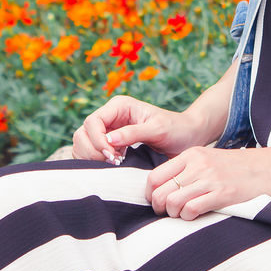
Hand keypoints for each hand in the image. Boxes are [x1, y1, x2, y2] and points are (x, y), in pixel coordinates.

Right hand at [71, 95, 210, 162]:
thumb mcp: (157, 129)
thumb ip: (133, 133)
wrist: (187, 137)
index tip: (113, 156)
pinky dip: (96, 161)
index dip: (97, 140)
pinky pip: (91, 153)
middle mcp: (110, 116)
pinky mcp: (110, 144)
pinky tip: (114, 165)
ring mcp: (108, 130)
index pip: (93, 121)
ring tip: (115, 164)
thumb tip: (109, 141)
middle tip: (113, 162)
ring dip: (92, 157)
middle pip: (83, 132)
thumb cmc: (176, 129)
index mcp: (119, 106)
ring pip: (83, 143)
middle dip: (93, 150)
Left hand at [145, 146, 270, 219]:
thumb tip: (164, 189)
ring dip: (174, 214)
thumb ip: (188, 169)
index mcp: (192, 155)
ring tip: (184, 214)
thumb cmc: (239, 168)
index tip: (157, 202)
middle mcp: (197, 165)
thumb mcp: (209, 159)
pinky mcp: (221, 194)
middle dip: (159, 207)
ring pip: (172, 202)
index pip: (155, 176)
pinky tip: (196, 215)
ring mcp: (209, 179)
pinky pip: (191, 210)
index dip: (151, 194)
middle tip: (168, 213)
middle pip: (160, 191)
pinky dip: (188, 217)